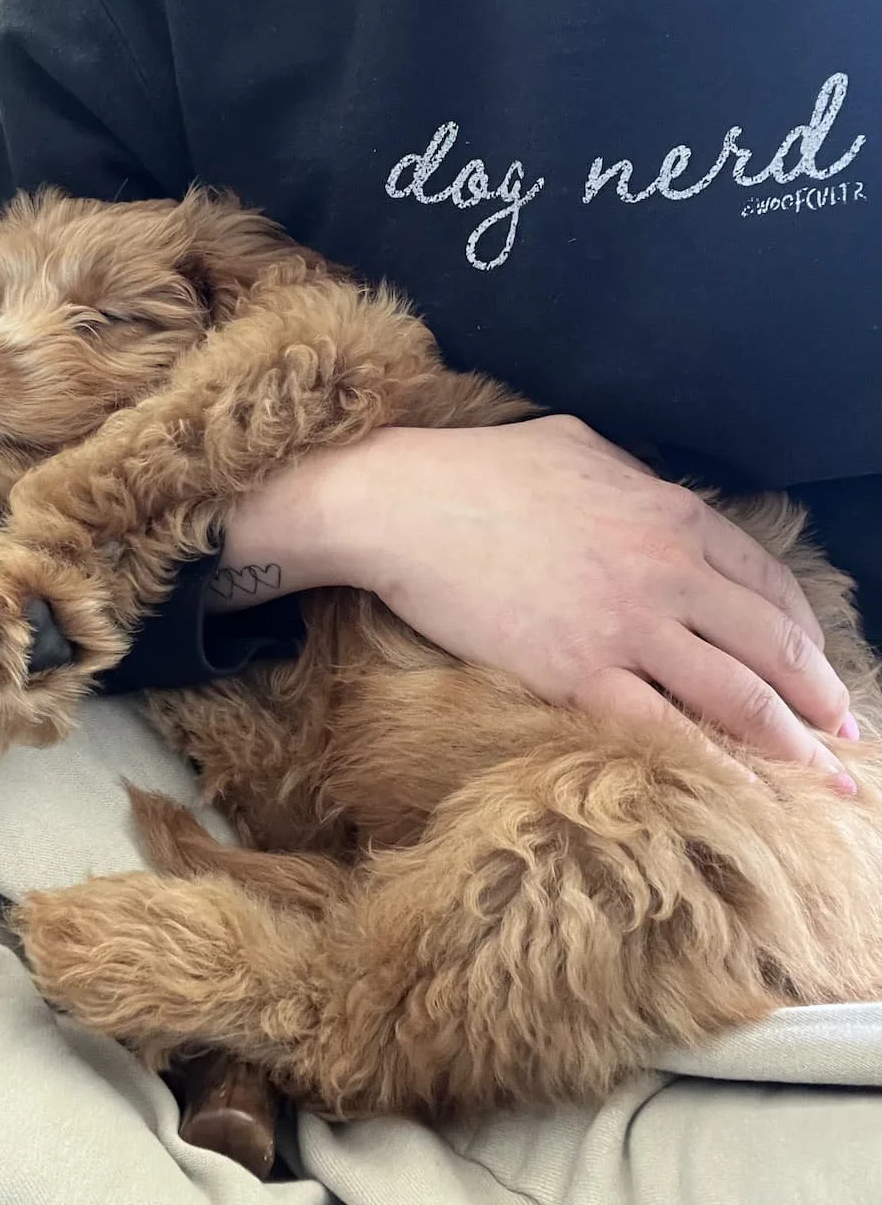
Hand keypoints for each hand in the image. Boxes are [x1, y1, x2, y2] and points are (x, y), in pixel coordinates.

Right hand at [221, 416, 855, 785]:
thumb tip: (660, 502)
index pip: (767, 582)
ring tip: (826, 781)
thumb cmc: (480, 470)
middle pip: (774, 647)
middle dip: (821, 700)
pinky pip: (665, 731)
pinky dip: (714, 767)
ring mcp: (627, 627)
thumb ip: (638, 481)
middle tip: (846, 736)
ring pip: (739, 699)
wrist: (403, 506)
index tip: (817, 666)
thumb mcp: (580, 449)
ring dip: (794, 746)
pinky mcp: (577, 674)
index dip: (804, 632)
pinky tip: (740, 792)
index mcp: (672, 515)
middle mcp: (668, 572)